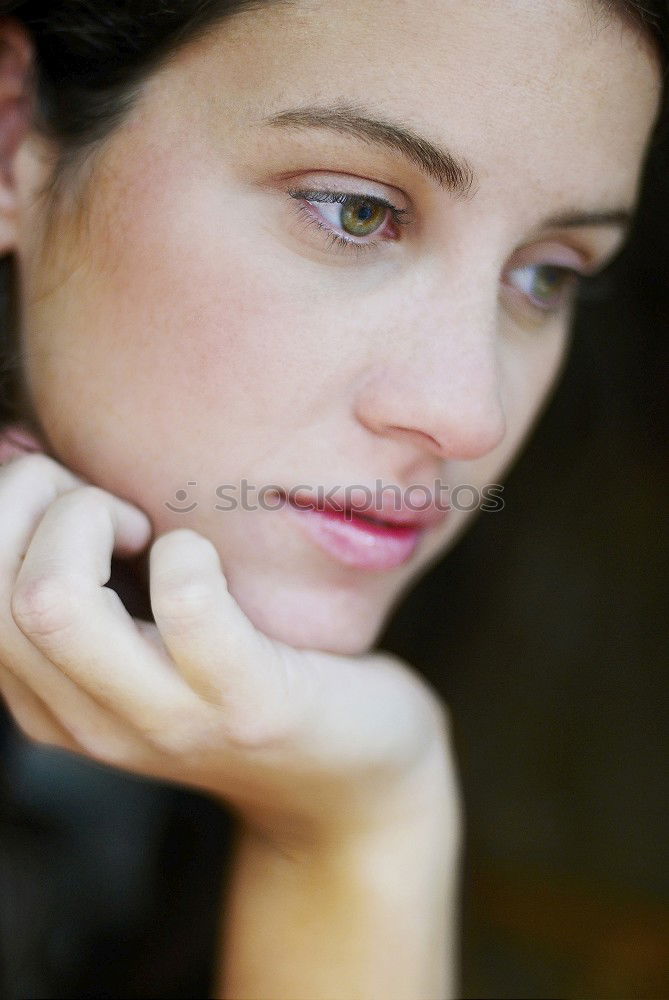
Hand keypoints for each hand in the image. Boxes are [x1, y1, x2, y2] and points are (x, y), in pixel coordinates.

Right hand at [0, 446, 459, 850]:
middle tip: (116, 508)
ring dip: (91, 522)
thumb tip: (13, 445)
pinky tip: (203, 553)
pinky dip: (185, 553)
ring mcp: (166, 721)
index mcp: (49, 700)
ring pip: (55, 603)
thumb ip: (77, 568)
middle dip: (39, 501)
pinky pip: (186, 606)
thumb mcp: (140, 633)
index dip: (7, 510)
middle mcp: (88, 722)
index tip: (72, 499)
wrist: (354, 777)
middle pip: (1, 594)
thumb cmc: (244, 671)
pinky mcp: (249, 705)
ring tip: (150, 528)